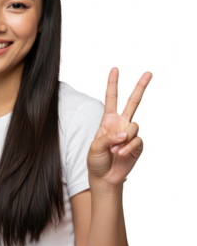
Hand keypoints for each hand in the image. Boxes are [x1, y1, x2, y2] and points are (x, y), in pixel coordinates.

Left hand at [87, 66, 152, 189]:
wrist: (105, 177)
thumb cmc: (96, 160)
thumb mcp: (95, 147)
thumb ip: (108, 138)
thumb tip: (124, 133)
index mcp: (108, 119)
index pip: (111, 98)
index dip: (112, 83)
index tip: (115, 68)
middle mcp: (121, 123)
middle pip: (133, 102)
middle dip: (141, 87)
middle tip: (149, 72)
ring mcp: (131, 133)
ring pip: (135, 126)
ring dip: (124, 138)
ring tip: (114, 149)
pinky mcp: (138, 145)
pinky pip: (137, 140)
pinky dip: (128, 147)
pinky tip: (121, 153)